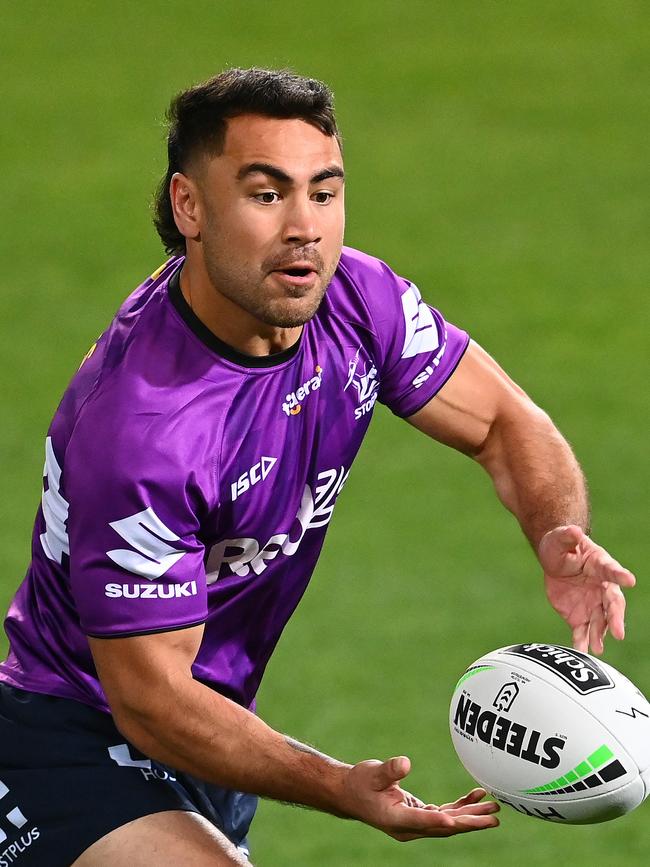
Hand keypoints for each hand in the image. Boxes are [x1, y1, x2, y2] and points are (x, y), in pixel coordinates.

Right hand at [341, 756, 498, 840]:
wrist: (351, 794)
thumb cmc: (360, 782)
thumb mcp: (372, 773)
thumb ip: (389, 770)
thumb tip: (405, 763)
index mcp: (395, 819)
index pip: (420, 820)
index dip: (437, 820)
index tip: (455, 818)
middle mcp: (408, 827)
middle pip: (443, 827)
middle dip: (469, 823)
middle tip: (493, 818)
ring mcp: (416, 824)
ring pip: (448, 822)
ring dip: (470, 816)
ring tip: (493, 808)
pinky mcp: (419, 816)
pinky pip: (444, 814)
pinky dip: (460, 808)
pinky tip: (475, 797)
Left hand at [539, 525, 635, 655]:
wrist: (554, 559)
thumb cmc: (561, 545)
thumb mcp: (561, 538)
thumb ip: (568, 536)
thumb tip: (574, 531)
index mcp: (600, 565)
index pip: (612, 570)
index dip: (620, 575)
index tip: (630, 580)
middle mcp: (601, 587)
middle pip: (612, 604)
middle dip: (615, 618)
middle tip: (617, 633)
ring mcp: (592, 603)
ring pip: (599, 621)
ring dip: (599, 635)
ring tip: (597, 648)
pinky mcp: (579, 615)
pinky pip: (582, 630)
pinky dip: (582, 641)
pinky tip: (582, 651)